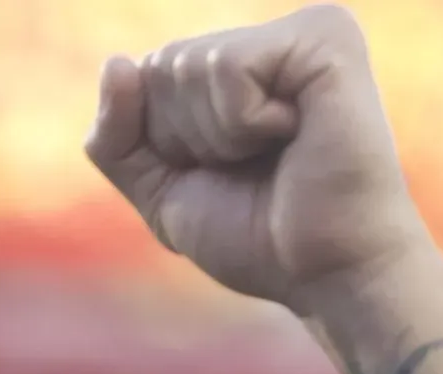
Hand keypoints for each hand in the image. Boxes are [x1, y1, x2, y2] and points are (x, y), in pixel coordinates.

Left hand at [86, 4, 433, 312]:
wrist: (328, 274)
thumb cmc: (259, 238)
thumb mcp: (163, 192)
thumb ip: (117, 135)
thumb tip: (115, 62)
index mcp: (245, 63)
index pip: (146, 77)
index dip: (167, 144)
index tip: (230, 172)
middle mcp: (276, 36)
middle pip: (161, 66)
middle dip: (188, 138)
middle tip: (255, 167)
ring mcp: (304, 29)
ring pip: (188, 65)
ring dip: (218, 136)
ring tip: (279, 152)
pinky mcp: (325, 36)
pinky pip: (227, 66)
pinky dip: (242, 122)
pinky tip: (295, 135)